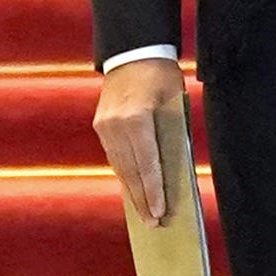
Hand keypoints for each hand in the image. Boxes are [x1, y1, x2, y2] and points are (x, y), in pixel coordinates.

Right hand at [93, 54, 182, 225]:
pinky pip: (114, 157)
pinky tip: (133, 191)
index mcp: (136, 118)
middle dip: (143, 200)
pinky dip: (125, 175)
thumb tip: (174, 174)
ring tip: (145, 214)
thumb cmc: (161, 76)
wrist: (132, 51)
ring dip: (133, 192)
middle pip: (131, 172)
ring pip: (120, 167)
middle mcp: (116, 125)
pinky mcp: (100, 126)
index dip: (154, 192)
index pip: (148, 164)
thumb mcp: (175, 103)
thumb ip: (173, 136)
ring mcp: (104, 126)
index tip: (161, 213)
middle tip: (154, 224)